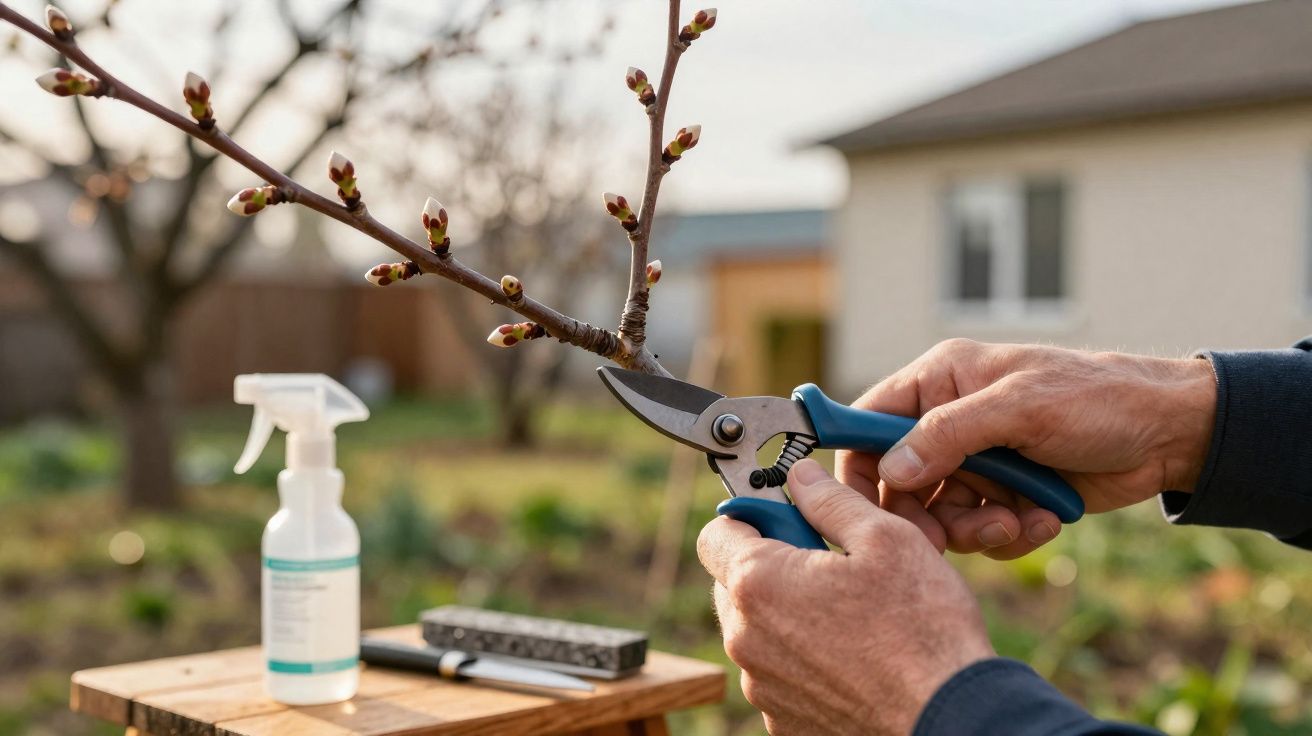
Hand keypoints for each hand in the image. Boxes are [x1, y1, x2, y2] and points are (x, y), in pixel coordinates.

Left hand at [698, 459, 992, 734]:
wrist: (950, 717)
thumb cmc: (923, 628)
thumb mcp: (885, 539)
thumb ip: (831, 501)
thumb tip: (802, 478)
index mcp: (759, 583)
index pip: (716, 533)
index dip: (750, 517)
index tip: (786, 518)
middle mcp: (745, 639)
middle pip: (734, 584)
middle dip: (771, 567)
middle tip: (828, 565)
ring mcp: (761, 685)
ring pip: (757, 632)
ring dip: (788, 615)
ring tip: (848, 615)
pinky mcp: (782, 720)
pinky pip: (778, 674)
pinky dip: (802, 660)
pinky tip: (851, 657)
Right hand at [837, 339, 1216, 558]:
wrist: (1168, 435)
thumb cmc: (1096, 399)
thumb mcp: (1020, 408)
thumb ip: (948, 435)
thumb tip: (891, 471)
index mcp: (940, 382)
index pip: (870, 422)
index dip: (858, 464)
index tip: (859, 506)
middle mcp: (949, 422)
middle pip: (899, 482)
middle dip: (923, 515)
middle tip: (944, 539)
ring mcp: (976, 462)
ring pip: (939, 515)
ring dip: (973, 530)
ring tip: (1013, 523)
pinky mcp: (1004, 497)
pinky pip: (980, 532)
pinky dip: (1007, 537)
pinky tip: (1043, 522)